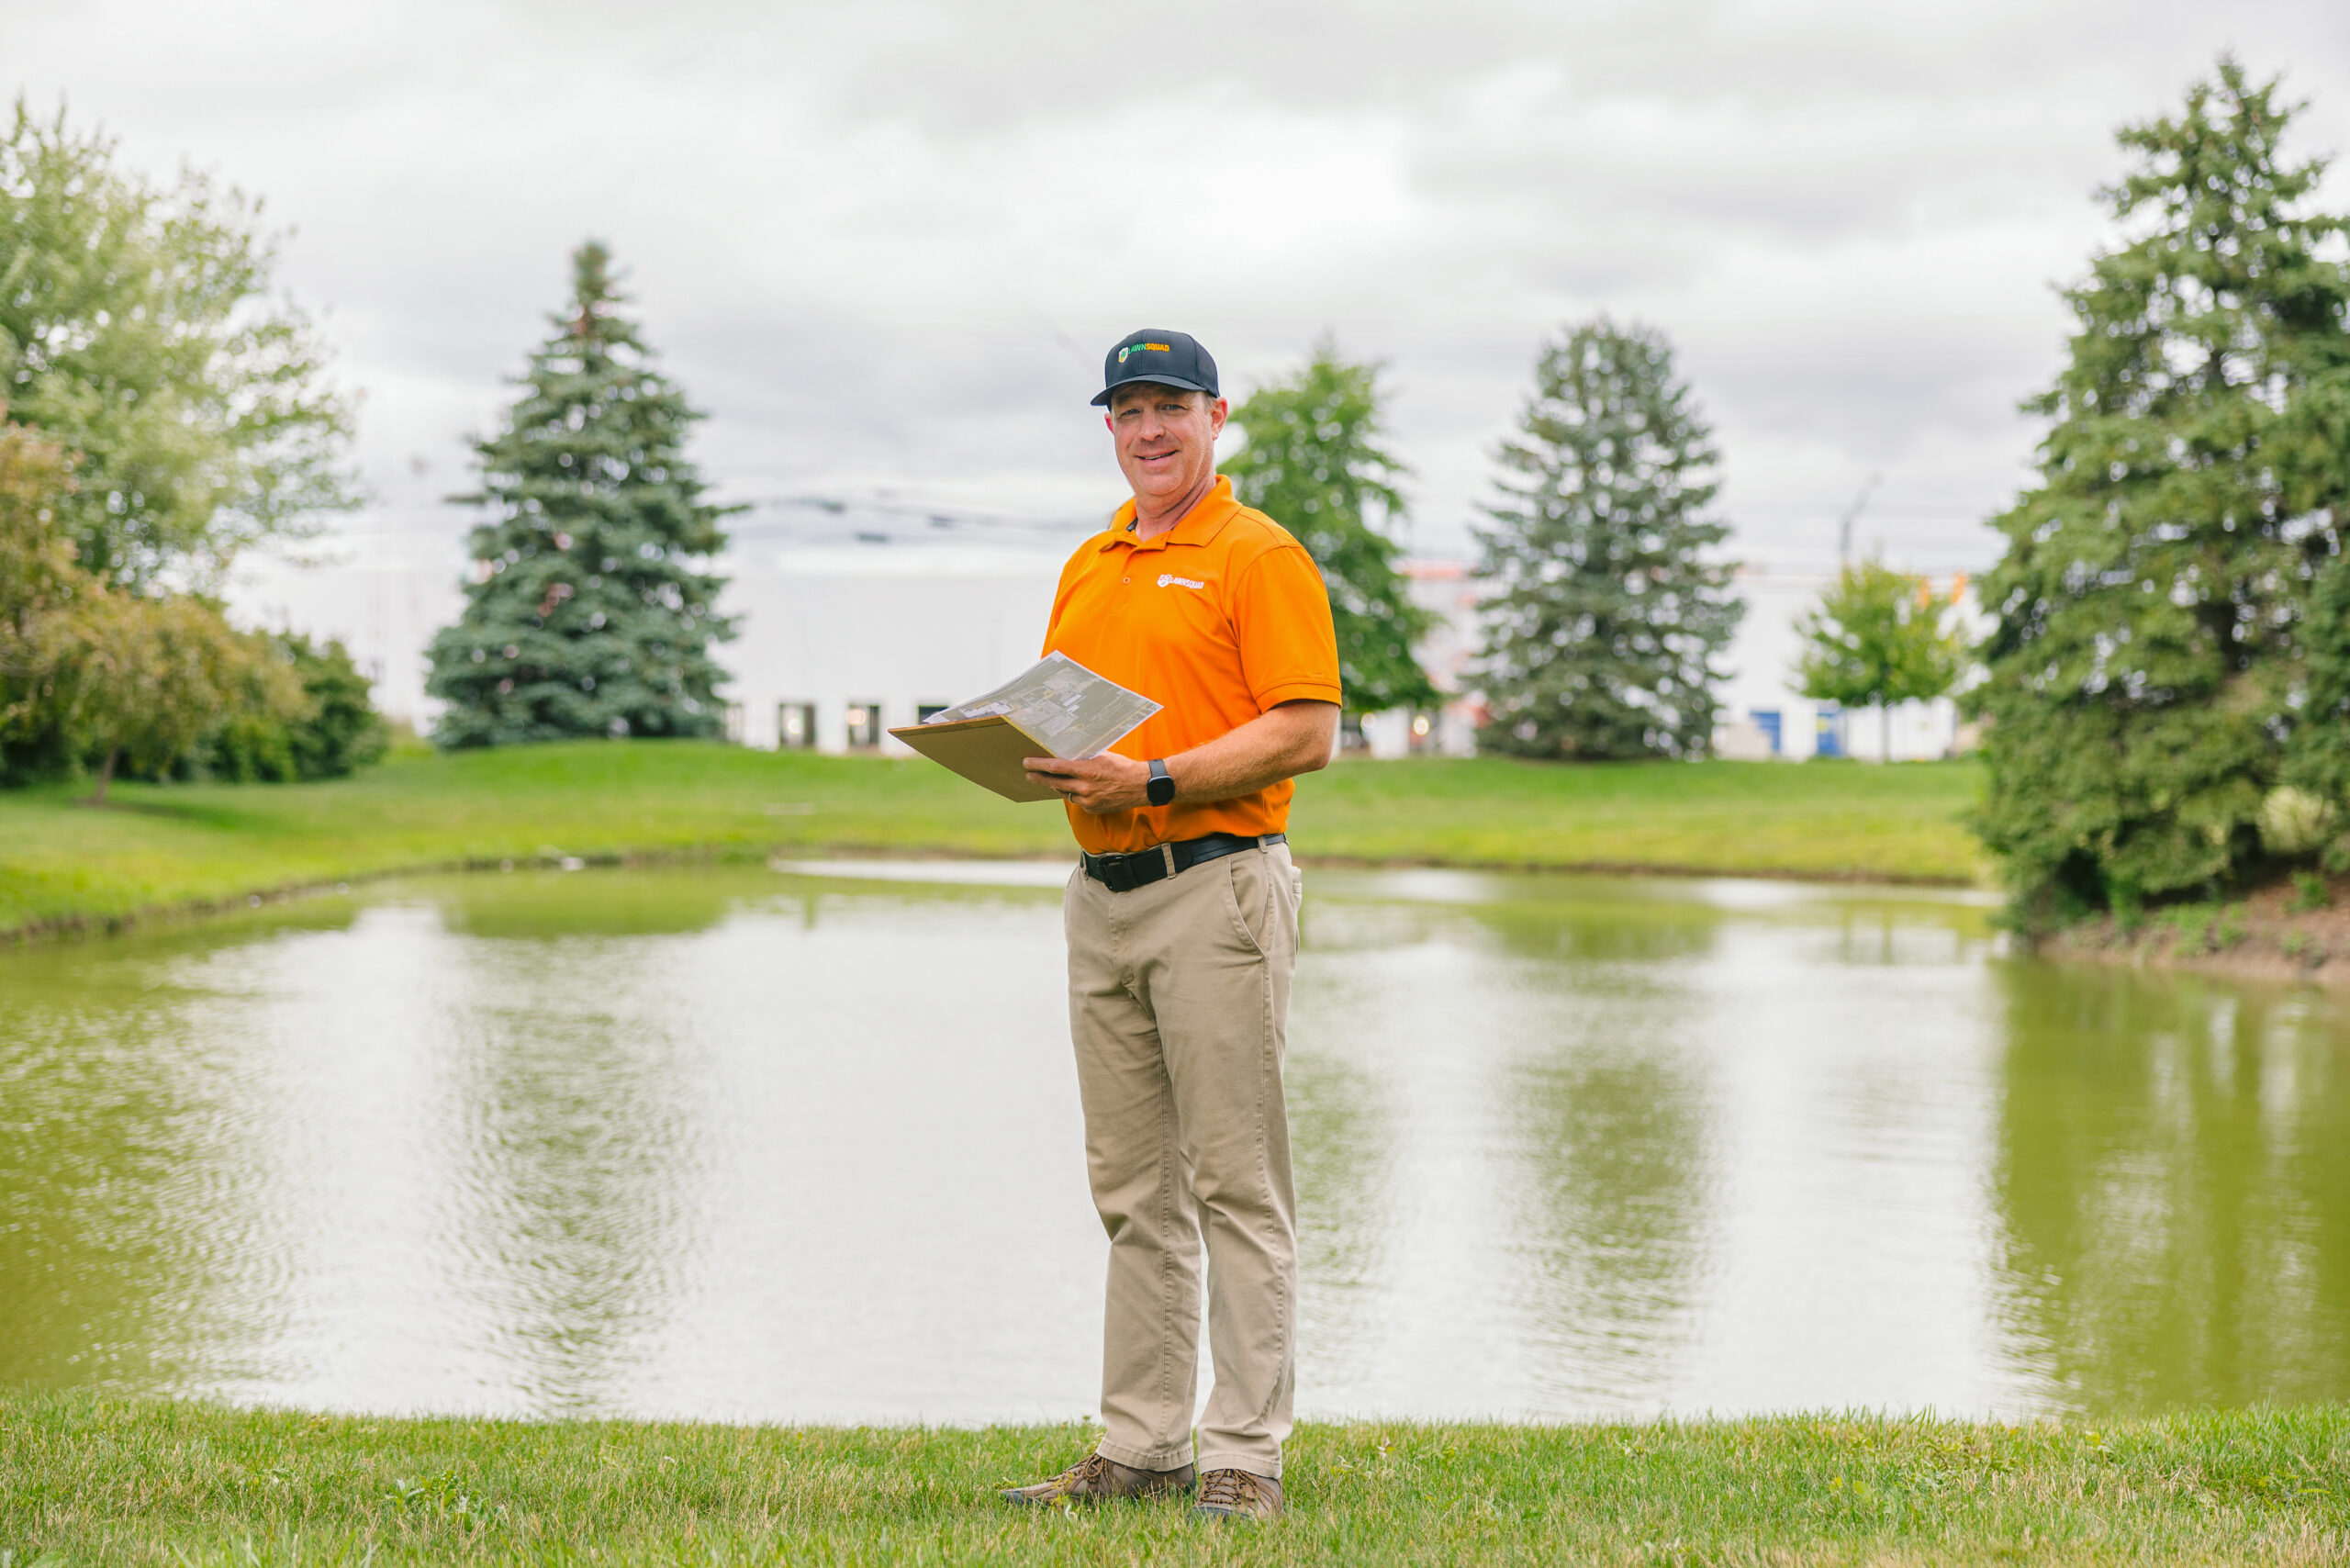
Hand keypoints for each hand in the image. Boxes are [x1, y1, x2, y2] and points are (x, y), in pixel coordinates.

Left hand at [1024, 753, 1150, 813]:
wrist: (1141, 786)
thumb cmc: (1122, 767)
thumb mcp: (1102, 756)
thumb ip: (1083, 758)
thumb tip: (1065, 754)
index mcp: (1087, 770)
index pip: (1056, 767)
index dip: (1039, 765)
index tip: (1027, 763)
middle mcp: (1085, 786)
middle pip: (1054, 782)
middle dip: (1039, 778)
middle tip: (1028, 774)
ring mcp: (1088, 800)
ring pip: (1065, 792)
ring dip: (1059, 786)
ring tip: (1051, 780)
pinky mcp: (1092, 809)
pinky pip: (1077, 800)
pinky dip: (1076, 793)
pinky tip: (1081, 788)